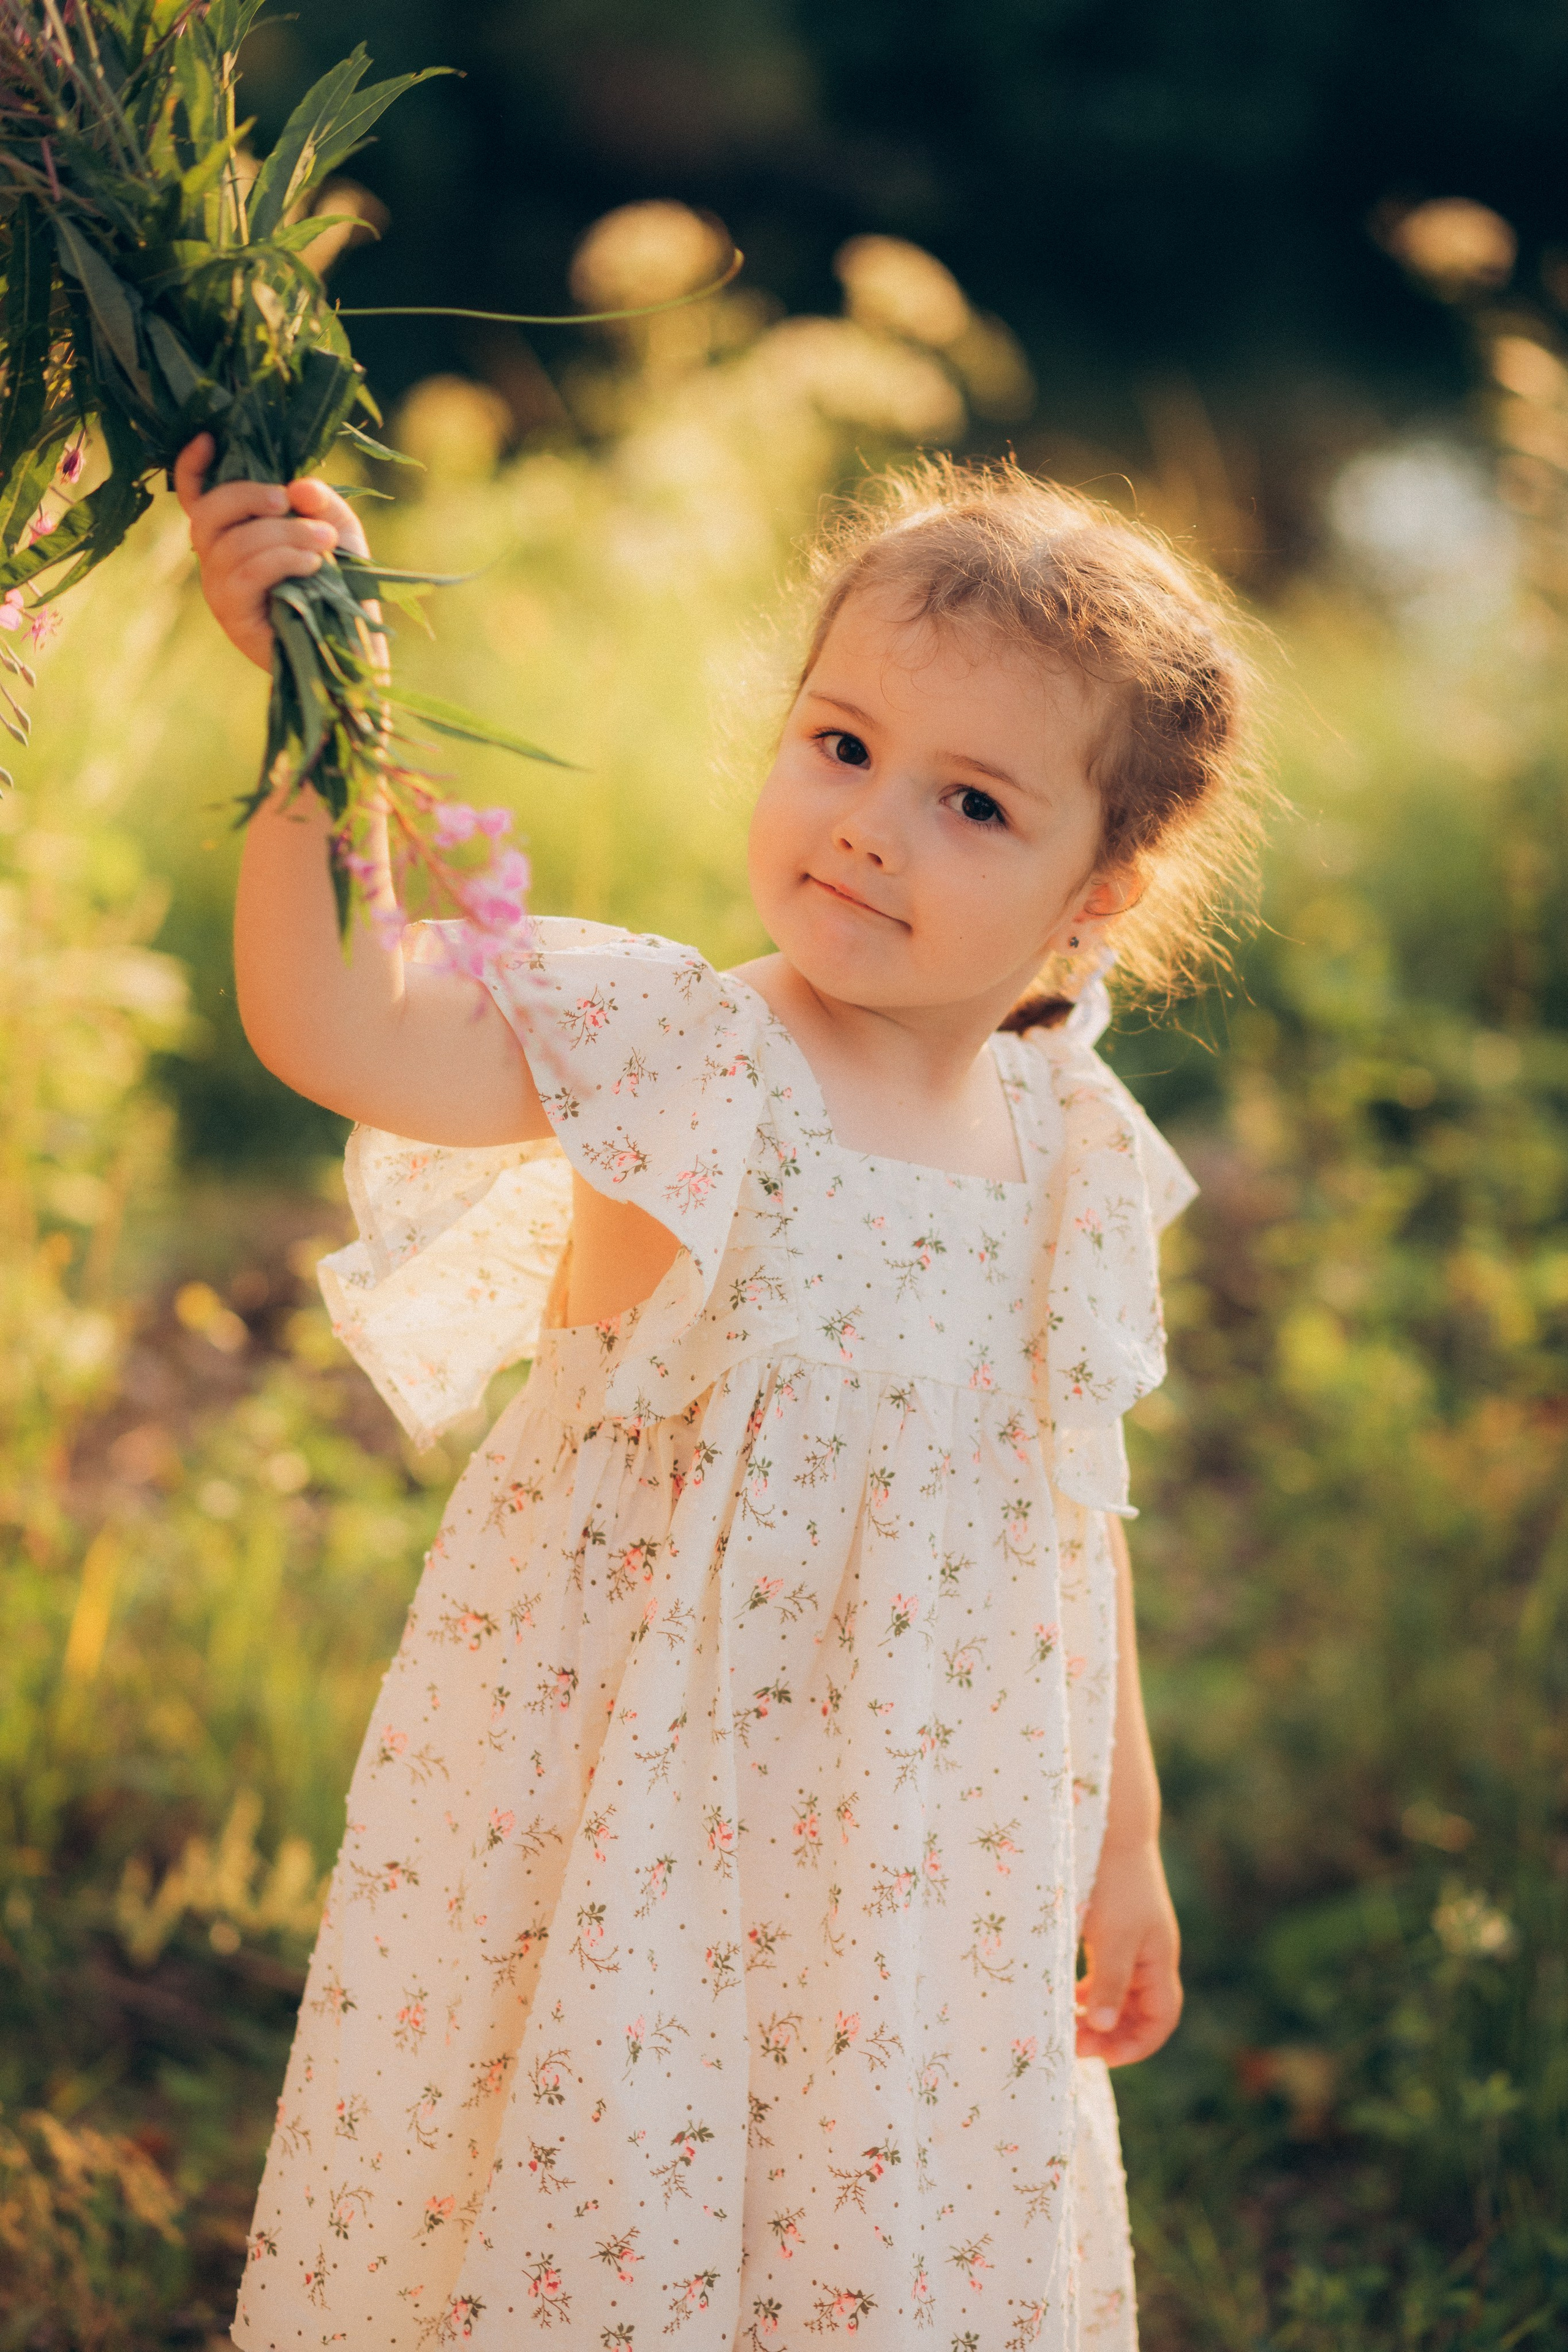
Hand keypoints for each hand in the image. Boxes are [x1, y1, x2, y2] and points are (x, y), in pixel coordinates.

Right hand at [174, 433, 370, 672]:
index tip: (208, 438)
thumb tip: (296, 488)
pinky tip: (312, 564)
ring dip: (283, 534)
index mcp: (233, 532)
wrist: (356, 641)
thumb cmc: (342, 582)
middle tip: (287, 501)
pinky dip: (280, 561)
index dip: (190, 467)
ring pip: (233, 544)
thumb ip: (319, 500)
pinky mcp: (233, 617)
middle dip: (246, 497)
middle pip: (207, 513)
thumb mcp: (336, 528)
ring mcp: (220, 590)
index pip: (195, 497)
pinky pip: (245, 575)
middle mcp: (217, 559)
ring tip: (323, 541)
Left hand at [1075, 1837, 1182, 2065]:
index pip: (1160, 2019)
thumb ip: (1109, 1981)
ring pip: (1118, 1994)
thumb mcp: (1112, 1935)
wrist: (1111, 1827)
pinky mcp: (1111, 1928)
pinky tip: (1064, 1992)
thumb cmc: (1114, 1881)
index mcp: (1158, 1960)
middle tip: (1071, 2043)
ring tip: (1063, 2024)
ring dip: (1096, 2015)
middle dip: (1110, 2035)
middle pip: (1138, 2012)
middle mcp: (1149, 1955)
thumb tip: (1103, 2027)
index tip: (1099, 2056)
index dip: (1136, 2045)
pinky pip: (1103, 1974)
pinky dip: (1087, 1990)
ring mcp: (1131, 1942)